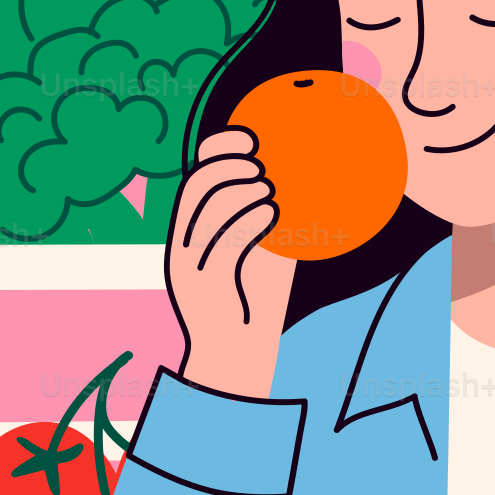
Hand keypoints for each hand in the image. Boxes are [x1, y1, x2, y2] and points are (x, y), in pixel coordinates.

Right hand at [167, 129, 293, 398]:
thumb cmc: (253, 305)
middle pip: (196, 187)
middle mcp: (183, 245)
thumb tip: (312, 187)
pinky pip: (221, 244)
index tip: (250, 136)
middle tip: (263, 164)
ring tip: (271, 190)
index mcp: (192, 232)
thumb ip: (274, 222)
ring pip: (205, 211)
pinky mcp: (202, 288)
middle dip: (228, 165)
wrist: (235, 358)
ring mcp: (188, 267)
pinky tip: (273, 212)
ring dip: (241, 190)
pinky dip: (248, 220)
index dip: (218, 149)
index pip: (195, 177)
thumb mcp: (267, 254)